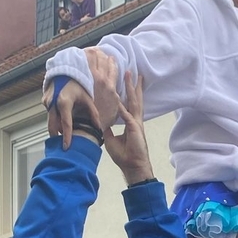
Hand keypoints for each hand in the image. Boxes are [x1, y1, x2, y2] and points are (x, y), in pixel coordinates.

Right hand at [44, 72, 100, 147]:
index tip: (66, 146)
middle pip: (53, 126)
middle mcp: (53, 103)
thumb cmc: (78, 83)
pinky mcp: (44, 100)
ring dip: (56, 128)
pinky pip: (49, 114)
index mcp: (64, 102)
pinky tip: (62, 121)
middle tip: (63, 144)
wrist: (65, 70)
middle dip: (58, 136)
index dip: (67, 136)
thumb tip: (99, 127)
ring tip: (64, 134)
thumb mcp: (87, 98)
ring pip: (50, 120)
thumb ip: (93, 113)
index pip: (66, 124)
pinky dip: (55, 119)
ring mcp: (47, 102)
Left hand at [87, 52, 153, 185]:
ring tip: (132, 76)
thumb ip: (108, 129)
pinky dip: (122, 106)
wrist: (132, 166)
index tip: (126, 82)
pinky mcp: (134, 128)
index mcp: (130, 122)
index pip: (129, 104)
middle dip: (133, 85)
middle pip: (134, 99)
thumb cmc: (124, 155)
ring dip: (132, 88)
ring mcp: (136, 123)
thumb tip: (101, 122)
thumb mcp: (111, 139)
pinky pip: (127, 114)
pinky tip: (119, 97)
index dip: (128, 93)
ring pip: (134, 102)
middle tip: (132, 72)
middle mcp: (135, 120)